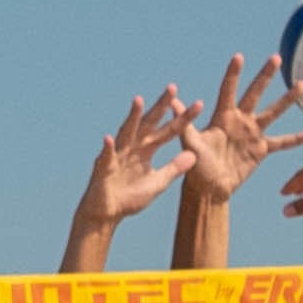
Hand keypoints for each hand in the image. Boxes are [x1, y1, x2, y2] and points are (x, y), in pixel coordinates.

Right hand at [76, 87, 203, 230]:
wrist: (107, 214)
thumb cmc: (129, 197)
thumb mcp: (157, 183)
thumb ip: (173, 169)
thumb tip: (194, 155)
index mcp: (147, 149)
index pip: (169, 131)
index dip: (183, 119)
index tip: (199, 105)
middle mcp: (133, 146)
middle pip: (149, 122)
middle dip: (160, 106)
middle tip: (173, 88)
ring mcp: (118, 154)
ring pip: (126, 132)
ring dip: (132, 117)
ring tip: (139, 100)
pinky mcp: (103, 168)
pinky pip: (105, 156)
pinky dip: (107, 148)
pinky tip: (108, 139)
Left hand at [183, 55, 302, 202]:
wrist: (209, 187)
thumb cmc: (197, 165)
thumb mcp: (189, 143)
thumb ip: (184, 122)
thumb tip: (172, 101)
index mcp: (222, 116)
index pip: (229, 90)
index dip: (233, 74)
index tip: (239, 57)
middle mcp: (240, 120)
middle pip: (255, 93)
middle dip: (265, 76)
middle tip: (276, 58)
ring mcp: (252, 133)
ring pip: (273, 112)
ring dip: (287, 100)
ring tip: (301, 85)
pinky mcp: (261, 149)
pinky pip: (282, 143)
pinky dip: (297, 140)